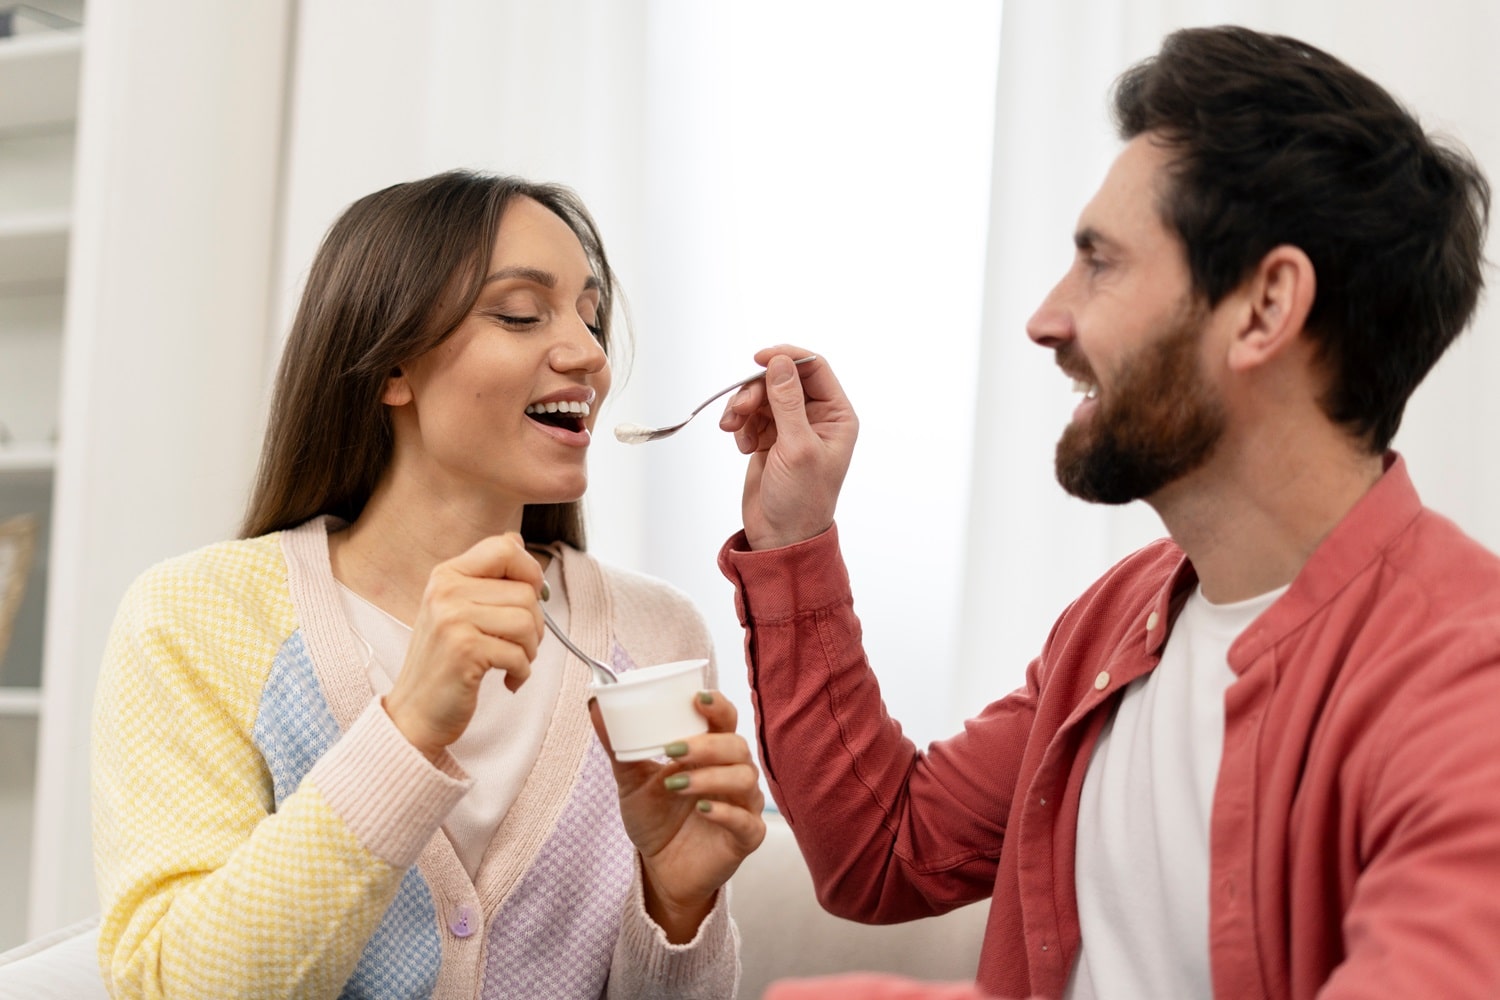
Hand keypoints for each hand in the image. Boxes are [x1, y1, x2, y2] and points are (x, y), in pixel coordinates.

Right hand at [383, 532, 544, 760]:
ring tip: (510, 662)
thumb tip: (518, 541)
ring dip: (530, 650)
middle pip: (526, 591)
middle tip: (516, 645)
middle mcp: (446, 591)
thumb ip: (485, 578)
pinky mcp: (464, 650)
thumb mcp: (456, 610)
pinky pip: (520, 654)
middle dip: (534, 624)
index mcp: (447, 575)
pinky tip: (506, 679)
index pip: (505, 547)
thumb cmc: (444, 664)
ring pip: (527, 621)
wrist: (415, 713)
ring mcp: (453, 619)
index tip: (530, 596)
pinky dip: (521, 672)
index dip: (530, 571)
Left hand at [591, 690, 765, 942]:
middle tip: (672, 749)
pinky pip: (746, 820)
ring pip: (744, 779)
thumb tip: (595, 705)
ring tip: (675, 784)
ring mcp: (743, 805)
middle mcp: (733, 774)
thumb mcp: (631, 780)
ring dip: (710, 777)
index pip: (725, 719)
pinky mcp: (746, 837)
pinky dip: (725, 812)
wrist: (659, 869)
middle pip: (737, 746)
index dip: (718, 705)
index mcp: (711, 753)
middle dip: (706, 745)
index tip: (697, 698)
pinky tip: (703, 809)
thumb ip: (618, 745)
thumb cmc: (654, 819)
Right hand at [719, 346, 858, 549]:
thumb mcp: (797, 447)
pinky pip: (751, 415)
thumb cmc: (802, 499)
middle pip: (782, 379)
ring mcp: (791, 427)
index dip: (786, 358)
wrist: (781, 537)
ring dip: (743, 408)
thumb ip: (788, 401)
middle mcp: (816, 417)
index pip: (814, 368)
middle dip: (756, 390)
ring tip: (734, 429)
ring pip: (762, 396)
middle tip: (740, 410)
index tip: (758, 359)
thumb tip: (780, 362)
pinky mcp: (770, 438)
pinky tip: (742, 446)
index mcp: (836, 416)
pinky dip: (741, 425)